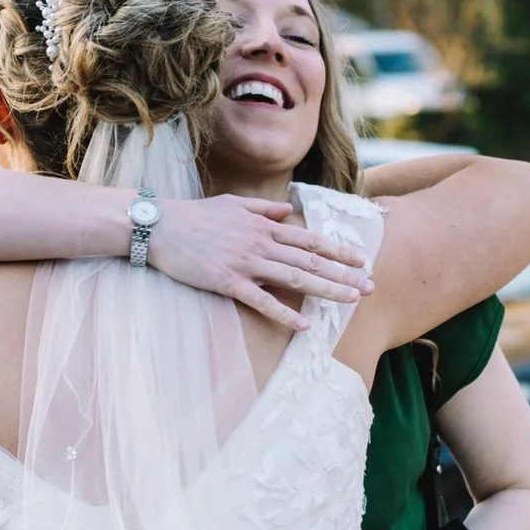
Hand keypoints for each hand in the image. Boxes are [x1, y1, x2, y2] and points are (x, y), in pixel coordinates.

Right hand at [145, 193, 371, 327]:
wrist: (160, 226)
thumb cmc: (195, 216)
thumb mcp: (234, 204)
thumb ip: (264, 208)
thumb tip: (288, 210)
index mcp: (264, 226)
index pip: (310, 239)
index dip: (338, 250)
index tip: (362, 260)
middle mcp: (260, 243)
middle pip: (310, 260)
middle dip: (343, 274)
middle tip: (370, 287)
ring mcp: (245, 263)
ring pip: (294, 277)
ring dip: (325, 290)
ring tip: (350, 301)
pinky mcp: (227, 281)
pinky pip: (261, 301)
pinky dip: (284, 313)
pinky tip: (303, 325)